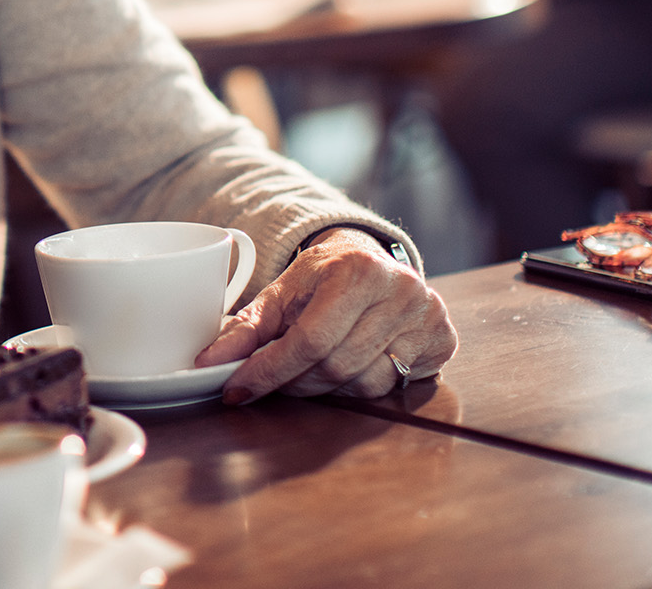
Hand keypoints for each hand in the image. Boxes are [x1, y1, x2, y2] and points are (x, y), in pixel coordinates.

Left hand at [192, 229, 457, 403]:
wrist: (372, 261)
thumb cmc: (323, 277)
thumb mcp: (283, 291)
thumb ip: (247, 326)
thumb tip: (209, 361)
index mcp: (356, 270)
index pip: (308, 339)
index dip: (268, 371)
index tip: (236, 390)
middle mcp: (399, 291)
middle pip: (335, 365)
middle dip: (294, 380)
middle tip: (273, 378)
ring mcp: (427, 316)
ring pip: (363, 382)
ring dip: (325, 385)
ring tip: (310, 367)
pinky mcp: (442, 339)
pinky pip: (392, 386)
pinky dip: (359, 384)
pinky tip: (347, 364)